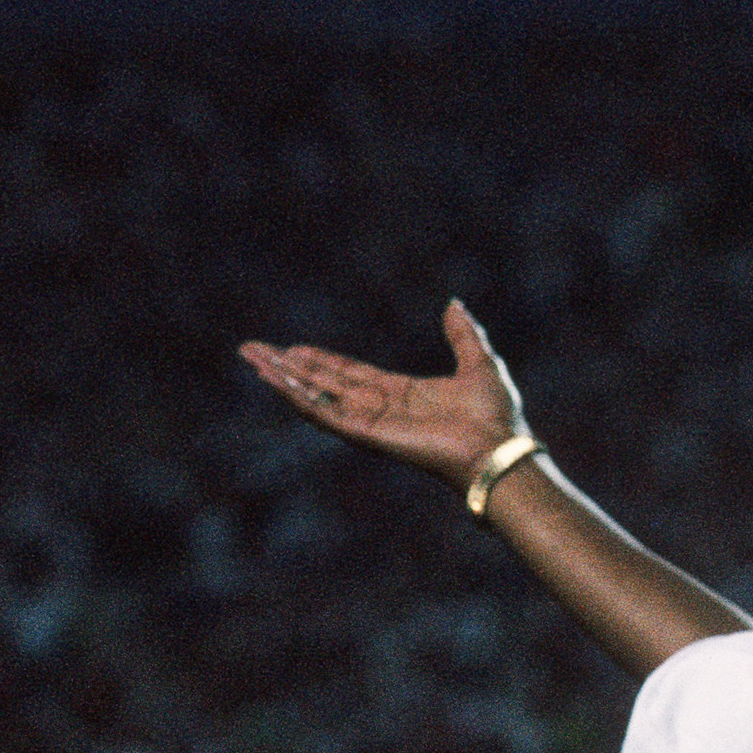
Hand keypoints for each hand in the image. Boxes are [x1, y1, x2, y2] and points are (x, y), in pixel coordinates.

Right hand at [239, 300, 528, 491]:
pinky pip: (323, 413)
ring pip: (316, 396)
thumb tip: (454, 304)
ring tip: (253, 359)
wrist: (499, 448)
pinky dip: (297, 396)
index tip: (294, 348)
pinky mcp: (367, 434)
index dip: (322, 361)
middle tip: (254, 350)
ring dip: (284, 378)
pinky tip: (275, 379)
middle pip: (324, 383)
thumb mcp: (480, 362)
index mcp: (403, 394)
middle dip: (290, 366)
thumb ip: (464, 334)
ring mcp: (371, 423)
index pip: (350, 375)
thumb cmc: (496, 416)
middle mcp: (381, 409)